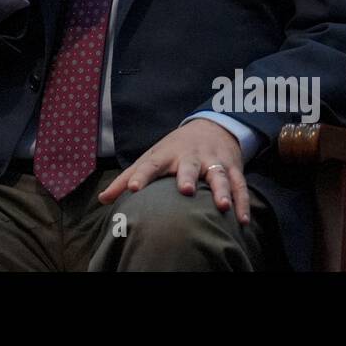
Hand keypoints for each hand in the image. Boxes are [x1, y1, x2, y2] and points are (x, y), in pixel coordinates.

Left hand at [97, 118, 251, 224]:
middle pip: (189, 166)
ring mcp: (212, 161)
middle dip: (188, 177)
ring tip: (222, 206)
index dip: (142, 176)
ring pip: (218, 175)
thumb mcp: (151, 158)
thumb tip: (103, 199)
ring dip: (220, 190)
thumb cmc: (173, 149)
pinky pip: (239, 185)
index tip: (134, 188)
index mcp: (166, 155)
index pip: (151, 164)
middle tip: (186, 190)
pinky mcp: (232, 168)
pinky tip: (242, 219)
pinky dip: (242, 202)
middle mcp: (190, 156)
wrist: (212, 125)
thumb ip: (127, 178)